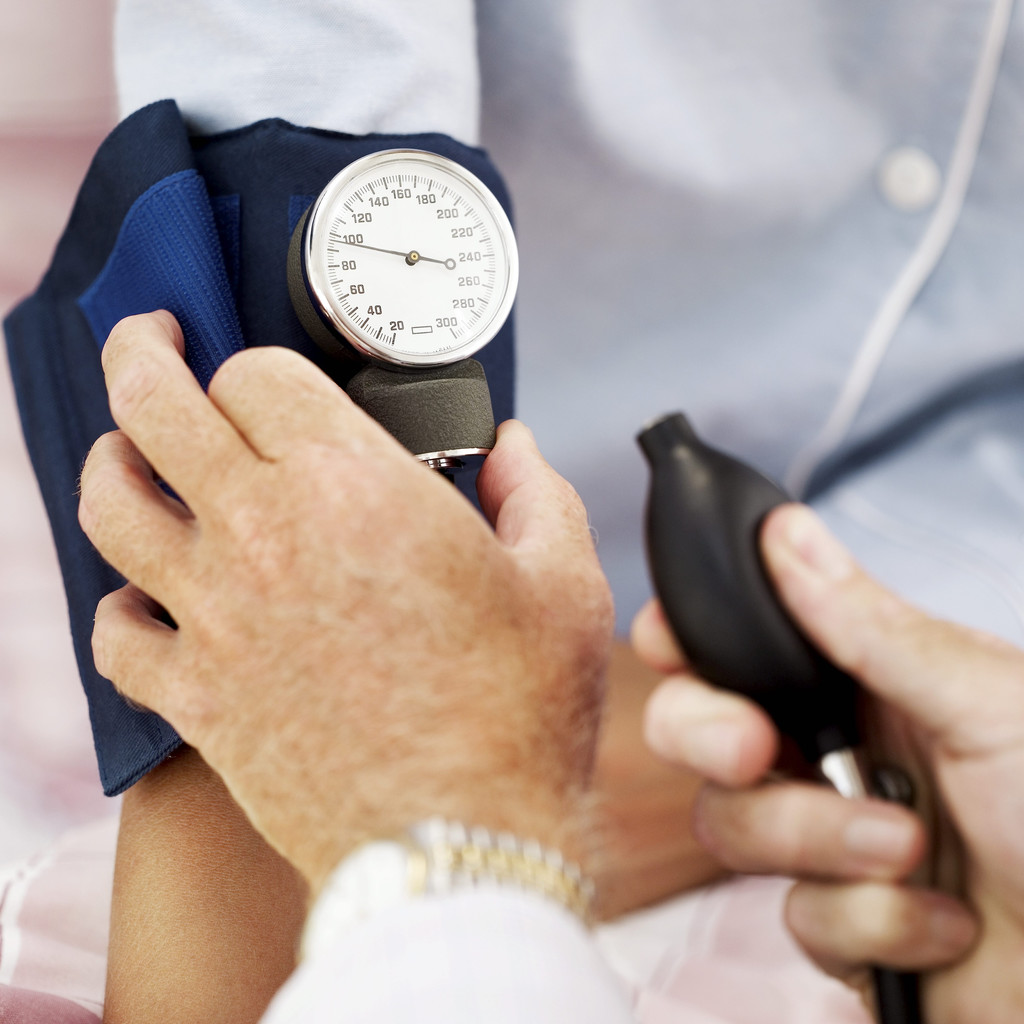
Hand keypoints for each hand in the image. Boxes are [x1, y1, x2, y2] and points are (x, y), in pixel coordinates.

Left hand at [79, 311, 613, 890]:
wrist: (459, 842)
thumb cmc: (520, 714)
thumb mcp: (565, 581)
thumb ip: (535, 492)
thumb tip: (513, 447)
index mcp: (355, 486)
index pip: (256, 373)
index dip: (261, 362)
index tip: (272, 377)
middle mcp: (264, 535)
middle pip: (151, 406)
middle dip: (139, 354)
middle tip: (147, 341)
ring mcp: (215, 616)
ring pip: (108, 506)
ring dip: (108, 462)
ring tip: (125, 453)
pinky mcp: (196, 696)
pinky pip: (114, 635)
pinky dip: (118, 607)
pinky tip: (144, 600)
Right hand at [633, 503, 1023, 1020]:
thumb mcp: (984, 700)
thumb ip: (870, 626)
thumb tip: (786, 534)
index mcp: (863, 680)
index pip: (739, 640)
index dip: (685, 636)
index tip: (668, 644)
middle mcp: (832, 749)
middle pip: (696, 727)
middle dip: (708, 735)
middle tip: (752, 750)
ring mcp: (830, 838)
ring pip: (733, 825)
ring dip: (820, 841)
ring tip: (912, 848)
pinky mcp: (843, 923)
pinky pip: (800, 917)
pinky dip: (875, 924)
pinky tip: (946, 924)